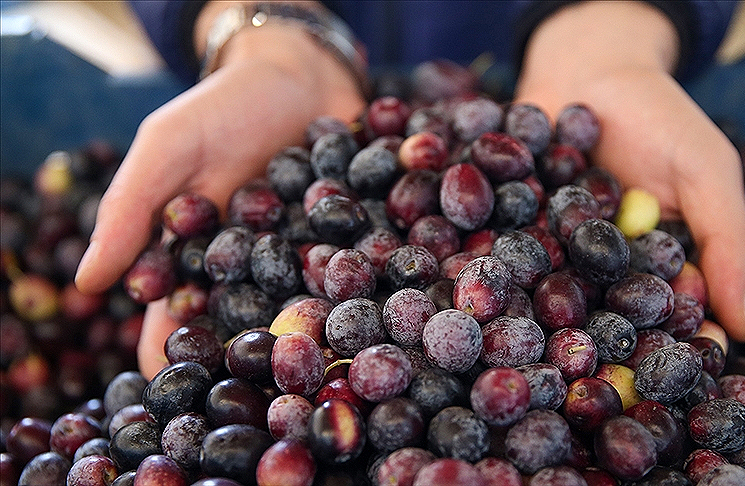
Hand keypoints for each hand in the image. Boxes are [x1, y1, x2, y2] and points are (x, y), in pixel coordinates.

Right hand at [75, 19, 365, 377]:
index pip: (180, 312)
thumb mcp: (168, 147)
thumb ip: (131, 209)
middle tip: (252, 381)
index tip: (177, 371)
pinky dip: (364, 280)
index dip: (176, 343)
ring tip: (314, 357)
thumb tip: (86, 282)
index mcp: (200, 256)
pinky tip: (371, 303)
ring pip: (304, 305)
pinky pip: (359, 266)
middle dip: (248, 350)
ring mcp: (307, 256)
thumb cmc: (222, 107)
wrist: (298, 72)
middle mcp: (254, 268)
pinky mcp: (354, 240)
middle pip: (246, 322)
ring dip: (310, 328)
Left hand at [515, 2, 744, 342]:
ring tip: (531, 332)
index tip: (666, 363)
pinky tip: (481, 278)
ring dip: (537, 312)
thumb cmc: (660, 118)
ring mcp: (552, 251)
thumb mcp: (708, 170)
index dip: (665, 341)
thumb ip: (726, 240)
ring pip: (547, 294)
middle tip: (588, 360)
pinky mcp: (511, 227)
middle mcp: (600, 270)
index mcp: (653, 266)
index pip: (662, 316)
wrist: (590, 69)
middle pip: (600, 316)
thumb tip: (743, 329)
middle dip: (594, 338)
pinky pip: (501, 251)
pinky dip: (491, 262)